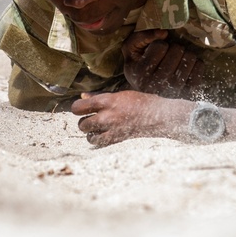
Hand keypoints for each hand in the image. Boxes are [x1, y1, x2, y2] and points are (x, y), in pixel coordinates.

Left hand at [71, 91, 191, 145]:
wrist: (158, 116)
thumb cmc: (141, 101)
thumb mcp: (120, 94)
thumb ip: (100, 96)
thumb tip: (83, 96)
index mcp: (108, 101)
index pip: (79, 107)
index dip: (77, 108)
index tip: (81, 108)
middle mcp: (107, 116)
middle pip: (82, 124)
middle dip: (84, 121)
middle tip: (91, 118)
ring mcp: (112, 129)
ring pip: (88, 135)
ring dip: (90, 132)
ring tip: (97, 127)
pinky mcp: (116, 139)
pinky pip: (98, 143)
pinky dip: (98, 140)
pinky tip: (103, 134)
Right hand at [121, 29, 203, 96]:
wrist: (146, 96)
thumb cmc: (138, 68)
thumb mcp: (130, 50)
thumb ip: (140, 37)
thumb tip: (164, 33)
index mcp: (141, 73)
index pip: (160, 45)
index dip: (158, 44)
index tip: (154, 52)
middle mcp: (158, 84)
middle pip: (177, 49)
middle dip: (173, 48)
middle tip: (167, 56)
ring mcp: (175, 90)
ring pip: (189, 56)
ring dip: (184, 55)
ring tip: (176, 62)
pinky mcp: (189, 92)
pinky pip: (199, 66)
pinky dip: (194, 63)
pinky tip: (184, 69)